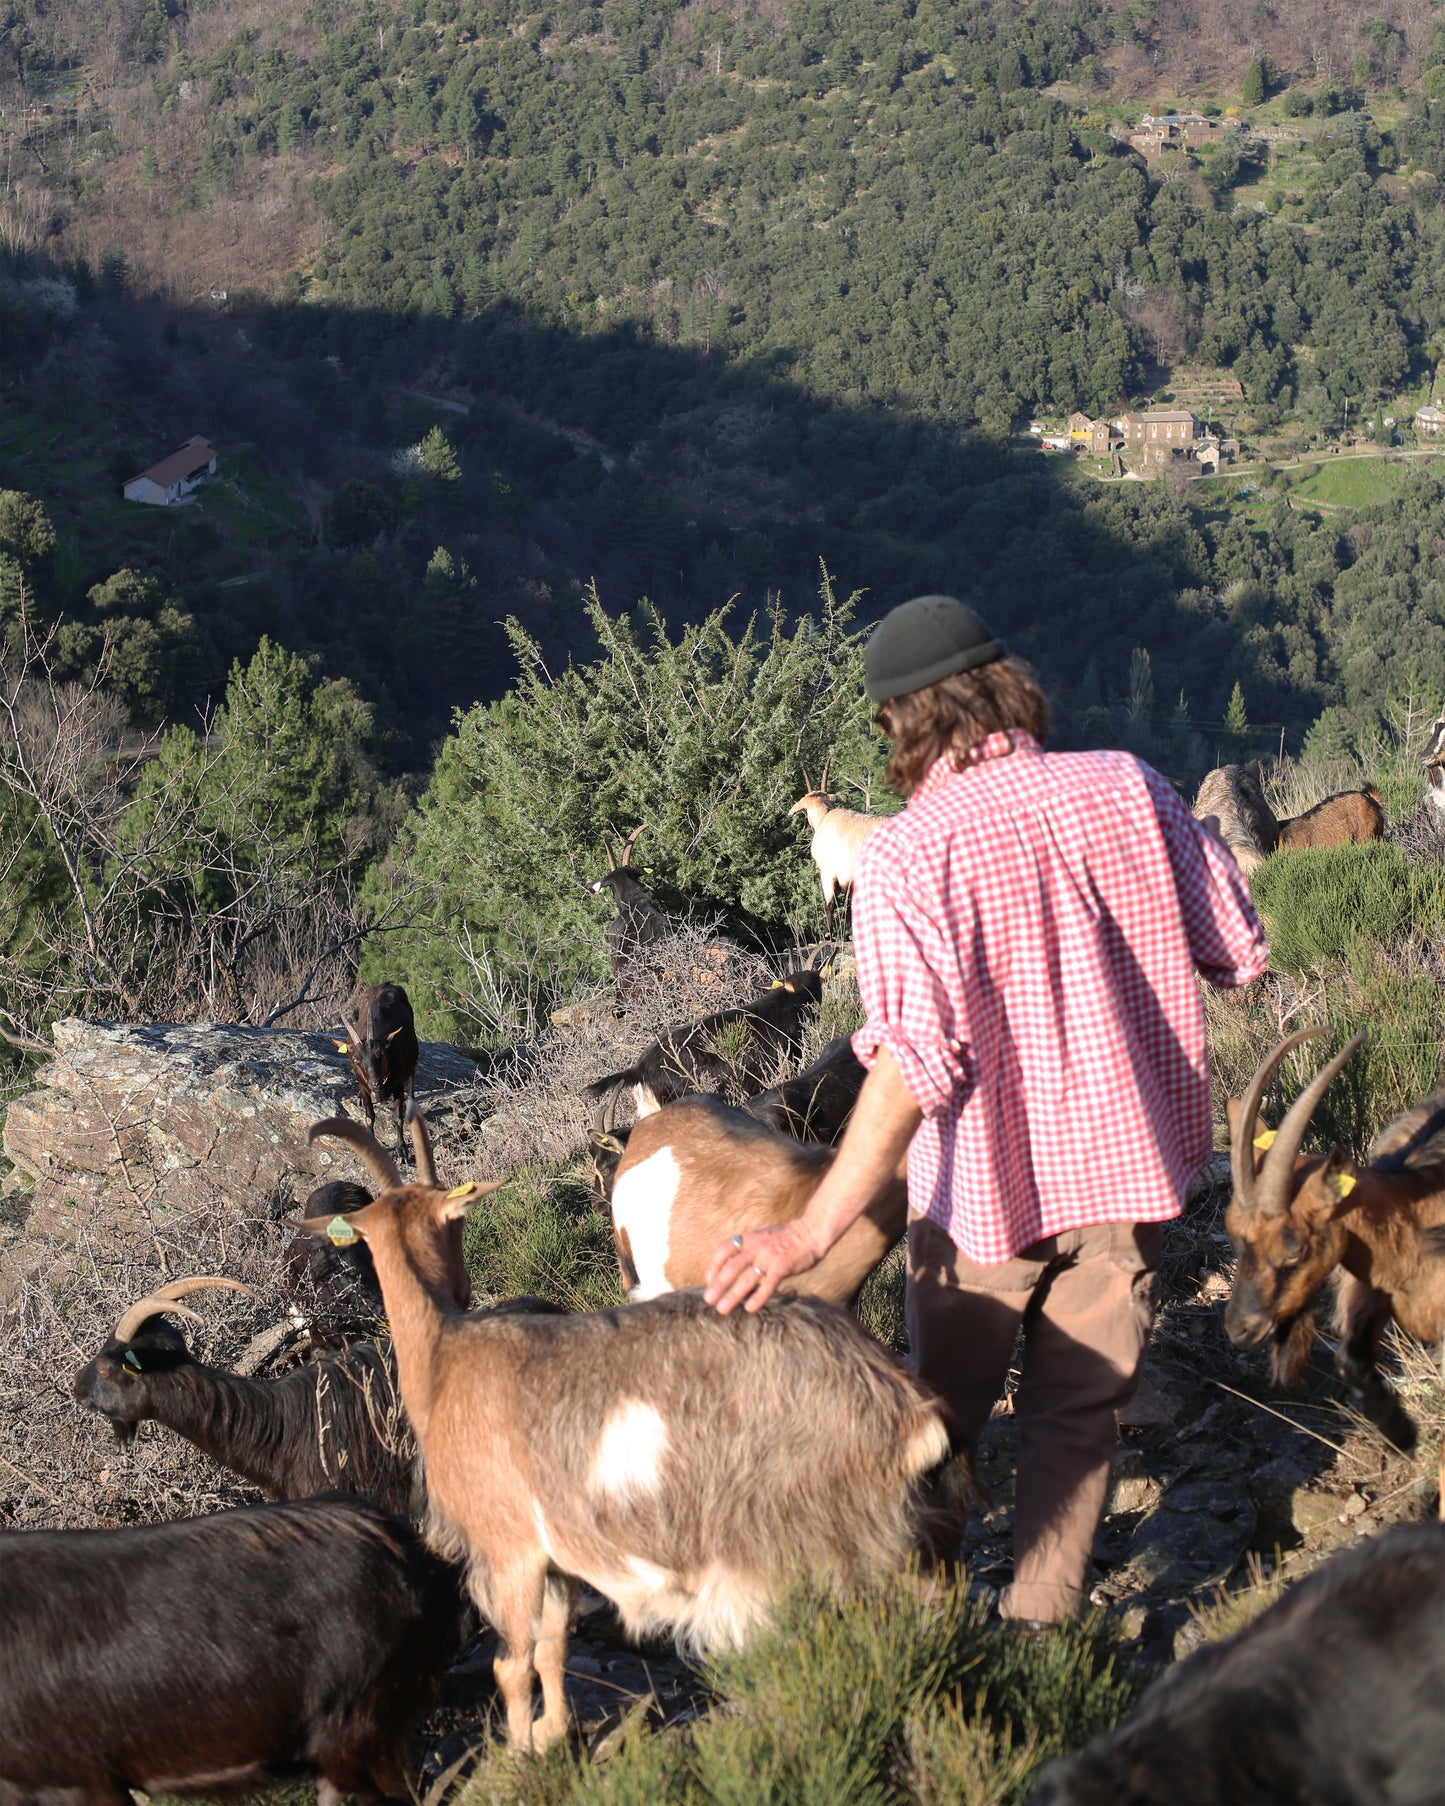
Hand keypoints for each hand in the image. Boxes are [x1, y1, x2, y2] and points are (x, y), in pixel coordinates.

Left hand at [703, 1219, 823, 1314]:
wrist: (811, 1232)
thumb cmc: (785, 1237)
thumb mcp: (762, 1235)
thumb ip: (747, 1247)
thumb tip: (731, 1263)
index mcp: (749, 1238)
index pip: (724, 1249)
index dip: (713, 1265)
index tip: (709, 1279)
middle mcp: (756, 1246)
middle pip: (731, 1267)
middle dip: (718, 1284)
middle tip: (708, 1300)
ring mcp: (769, 1257)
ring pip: (746, 1278)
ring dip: (733, 1295)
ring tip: (722, 1309)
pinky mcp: (783, 1266)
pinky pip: (768, 1284)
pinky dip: (758, 1297)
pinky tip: (749, 1308)